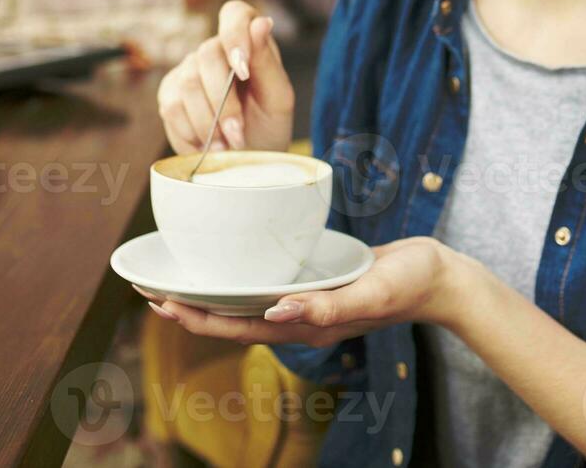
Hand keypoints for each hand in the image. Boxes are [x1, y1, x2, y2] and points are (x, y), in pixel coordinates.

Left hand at [135, 237, 463, 347]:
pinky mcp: (315, 282)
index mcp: (305, 325)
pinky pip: (267, 283)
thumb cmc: (408, 285)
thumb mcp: (369, 293)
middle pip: (230, 317)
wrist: (439, 277)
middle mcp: (298, 317)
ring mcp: (306, 301)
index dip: (194, 317)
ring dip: (208, 291)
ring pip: (244, 301)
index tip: (159, 300)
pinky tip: (229, 260)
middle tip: (147, 284)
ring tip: (176, 275)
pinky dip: (239, 274)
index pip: (235, 327)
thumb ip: (325, 305)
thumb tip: (276, 311)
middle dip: (187, 305)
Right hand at [157, 0, 295, 153]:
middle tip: (237, 134)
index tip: (243, 72)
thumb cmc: (268, 124)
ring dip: (208, 123)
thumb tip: (261, 22)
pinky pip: (171, 109)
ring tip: (226, 146)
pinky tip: (207, 146)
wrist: (247, 158)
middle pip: (207, 57)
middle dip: (223, 103)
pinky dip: (191, 134)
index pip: (235, 14)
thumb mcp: (277, 98)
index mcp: (247, 40)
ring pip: (187, 86)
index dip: (235, 36)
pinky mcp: (169, 95)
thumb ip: (267, 62)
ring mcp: (187, 70)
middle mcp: (213, 50)